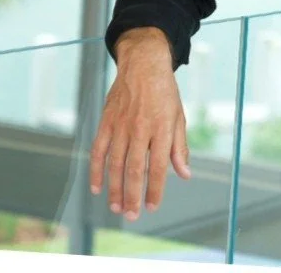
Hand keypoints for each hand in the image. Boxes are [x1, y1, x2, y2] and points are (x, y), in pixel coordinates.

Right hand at [89, 28, 191, 219]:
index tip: (152, 206)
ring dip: (115, 188)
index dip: (155, 188)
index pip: (158, 165)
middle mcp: (141, 128)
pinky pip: (98, 150)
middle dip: (133, 195)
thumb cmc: (164, 92)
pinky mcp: (107, 121)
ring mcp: (121, 125)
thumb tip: (184, 173)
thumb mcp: (179, 116)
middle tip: (132, 215)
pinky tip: (97, 187)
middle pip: (135, 169)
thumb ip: (179, 147)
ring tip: (117, 207)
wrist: (144, 65)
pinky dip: (96, 170)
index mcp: (162, 127)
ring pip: (115, 164)